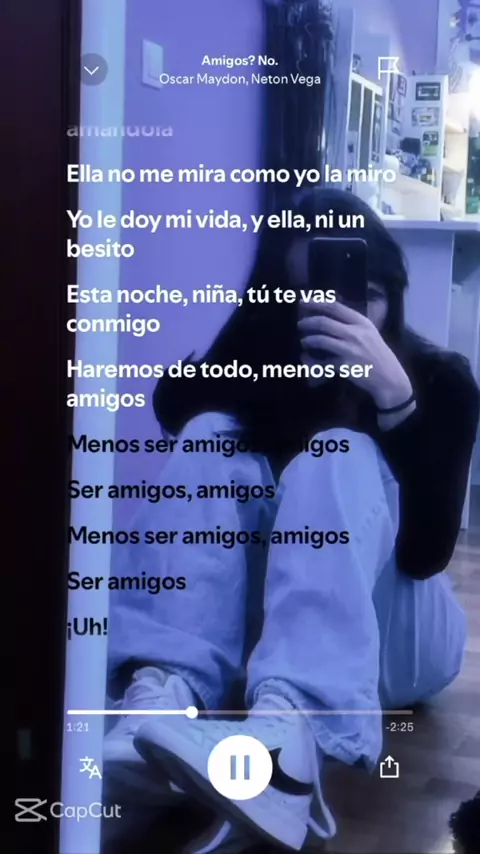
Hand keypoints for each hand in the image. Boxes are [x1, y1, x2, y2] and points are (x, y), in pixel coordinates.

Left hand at [297, 300, 412, 408]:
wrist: (389, 377)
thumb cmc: (377, 354)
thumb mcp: (370, 332)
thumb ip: (352, 322)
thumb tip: (330, 311)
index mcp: (362, 322)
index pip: (335, 307)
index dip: (316, 303)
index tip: (303, 302)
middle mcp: (356, 333)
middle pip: (324, 322)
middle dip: (308, 322)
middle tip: (300, 324)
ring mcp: (350, 349)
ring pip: (321, 340)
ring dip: (308, 340)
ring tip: (303, 341)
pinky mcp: (345, 365)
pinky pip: (323, 362)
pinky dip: (312, 361)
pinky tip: (306, 359)